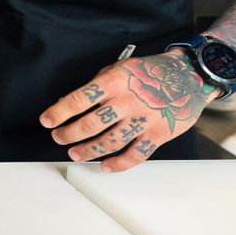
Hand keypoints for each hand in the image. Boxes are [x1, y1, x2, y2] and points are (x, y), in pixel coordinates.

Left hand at [40, 52, 217, 170]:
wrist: (189, 76)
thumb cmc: (149, 72)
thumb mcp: (118, 68)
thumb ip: (96, 85)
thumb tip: (68, 101)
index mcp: (113, 82)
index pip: (79, 99)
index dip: (59, 112)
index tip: (46, 121)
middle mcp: (127, 101)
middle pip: (91, 124)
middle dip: (69, 134)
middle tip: (59, 138)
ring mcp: (144, 119)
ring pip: (110, 142)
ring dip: (89, 150)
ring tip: (75, 153)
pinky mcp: (159, 134)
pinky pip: (136, 154)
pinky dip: (119, 164)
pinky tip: (105, 166)